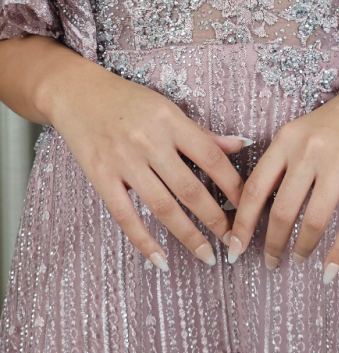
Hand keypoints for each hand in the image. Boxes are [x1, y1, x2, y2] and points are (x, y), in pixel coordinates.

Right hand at [46, 59, 248, 269]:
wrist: (77, 93)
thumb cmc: (127, 101)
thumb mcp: (166, 108)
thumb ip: (201, 133)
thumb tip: (240, 145)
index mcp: (170, 121)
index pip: (210, 157)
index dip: (233, 185)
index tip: (248, 208)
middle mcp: (148, 141)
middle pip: (189, 188)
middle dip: (216, 219)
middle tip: (234, 241)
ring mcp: (123, 161)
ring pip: (162, 206)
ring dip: (188, 235)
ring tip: (207, 255)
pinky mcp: (101, 177)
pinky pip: (125, 216)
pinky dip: (144, 241)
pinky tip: (161, 260)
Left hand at [227, 75, 338, 282]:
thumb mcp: (300, 130)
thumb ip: (280, 161)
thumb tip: (255, 206)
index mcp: (286, 140)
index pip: (255, 189)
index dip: (242, 223)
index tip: (234, 246)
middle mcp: (309, 151)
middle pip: (281, 210)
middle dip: (272, 244)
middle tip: (271, 263)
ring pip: (314, 220)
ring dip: (303, 248)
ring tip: (298, 260)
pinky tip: (330, 268)